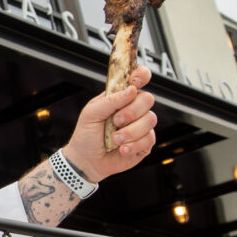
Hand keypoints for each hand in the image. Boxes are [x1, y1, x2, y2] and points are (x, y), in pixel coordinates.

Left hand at [65, 65, 157, 182]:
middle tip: (116, 121)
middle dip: (131, 111)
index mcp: (120, 97)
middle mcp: (133, 109)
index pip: (138, 79)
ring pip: (150, 120)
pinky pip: (149, 139)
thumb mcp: (91, 113)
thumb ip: (110, 100)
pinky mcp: (145, 143)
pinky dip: (133, 145)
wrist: (86, 161)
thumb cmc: (86, 135)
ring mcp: (141, 126)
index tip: (135, 82)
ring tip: (115, 139)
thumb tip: (131, 90)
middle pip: (147, 99)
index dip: (141, 75)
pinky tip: (122, 149)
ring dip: (130, 131)